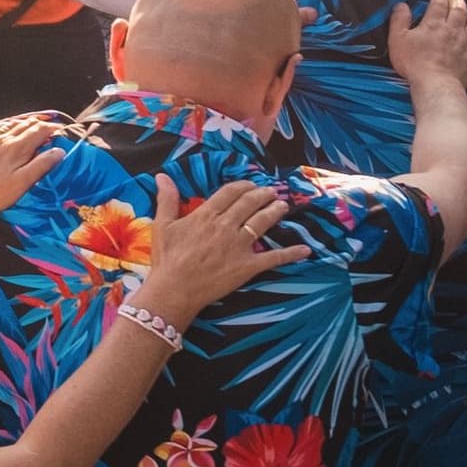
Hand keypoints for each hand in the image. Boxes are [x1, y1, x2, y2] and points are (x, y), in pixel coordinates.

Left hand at [0, 114, 66, 221]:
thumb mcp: (24, 182)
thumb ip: (42, 164)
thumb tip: (58, 151)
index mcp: (16, 147)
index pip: (39, 129)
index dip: (53, 128)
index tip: (61, 131)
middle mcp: (2, 140)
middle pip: (27, 123)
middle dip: (42, 123)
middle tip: (51, 126)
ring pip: (11, 122)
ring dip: (25, 120)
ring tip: (35, 121)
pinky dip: (6, 123)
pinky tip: (9, 125)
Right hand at [131, 177, 307, 324]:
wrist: (174, 290)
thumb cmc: (166, 259)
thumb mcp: (162, 225)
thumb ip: (166, 199)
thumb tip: (162, 176)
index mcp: (206, 215)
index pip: (230, 192)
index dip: (244, 185)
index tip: (250, 185)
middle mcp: (226, 226)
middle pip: (250, 203)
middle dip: (263, 194)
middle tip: (271, 192)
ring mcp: (239, 246)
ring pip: (264, 222)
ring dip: (276, 211)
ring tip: (283, 206)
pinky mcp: (248, 265)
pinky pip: (274, 257)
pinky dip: (291, 253)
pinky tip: (305, 250)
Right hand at [386, 0, 466, 91]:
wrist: (434, 83)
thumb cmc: (413, 63)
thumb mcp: (397, 40)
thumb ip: (399, 20)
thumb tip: (401, 4)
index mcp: (434, 24)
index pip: (438, 4)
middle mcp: (453, 29)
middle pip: (459, 10)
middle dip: (458, 2)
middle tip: (456, 0)